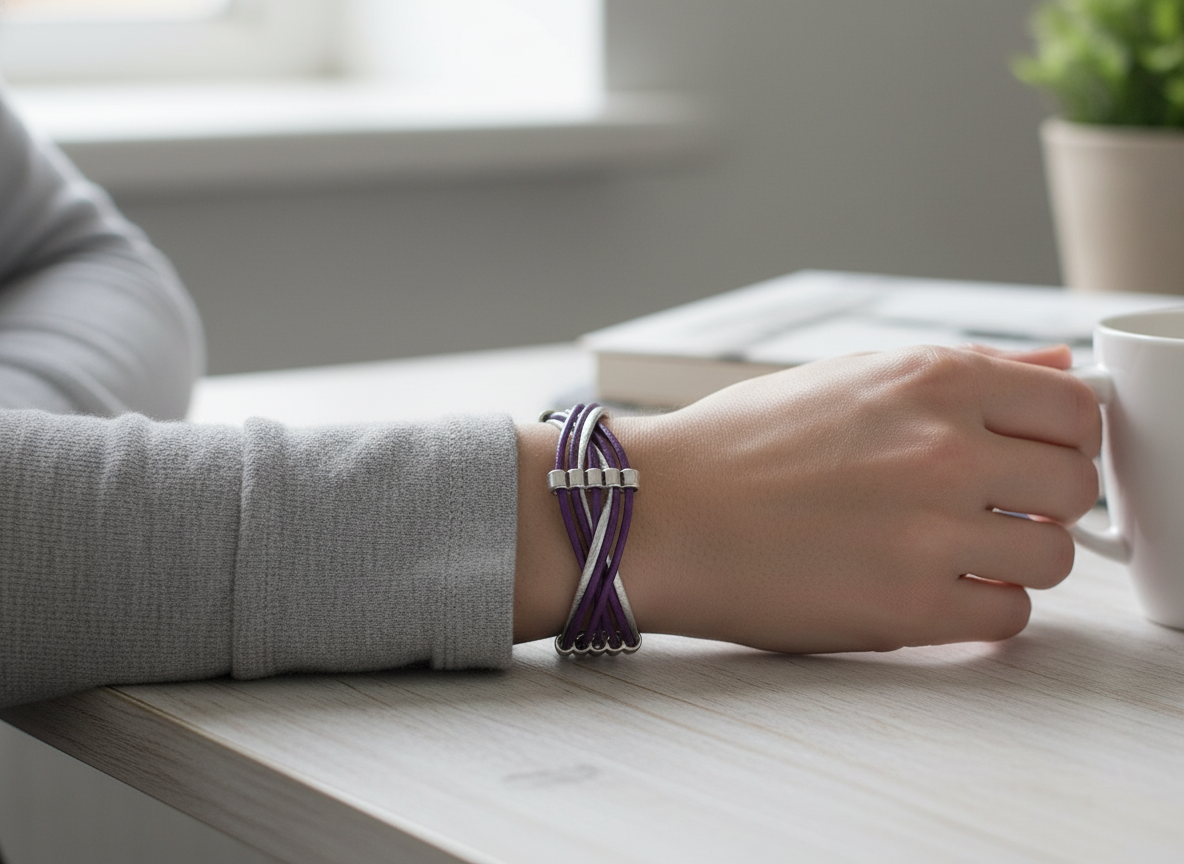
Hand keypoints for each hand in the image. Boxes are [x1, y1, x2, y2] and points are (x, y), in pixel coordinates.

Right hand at [515, 345, 1100, 652]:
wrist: (659, 513)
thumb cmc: (738, 446)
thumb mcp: (850, 377)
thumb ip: (965, 373)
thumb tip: (1053, 366)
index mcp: (932, 380)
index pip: (1076, 409)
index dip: (1065, 439)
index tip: (1037, 457)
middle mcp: (943, 450)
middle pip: (1075, 486)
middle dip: (1042, 500)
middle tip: (992, 509)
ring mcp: (930, 533)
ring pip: (1052, 558)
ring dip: (1012, 559)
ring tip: (950, 552)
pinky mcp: (907, 609)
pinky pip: (1007, 618)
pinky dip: (980, 609)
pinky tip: (929, 587)